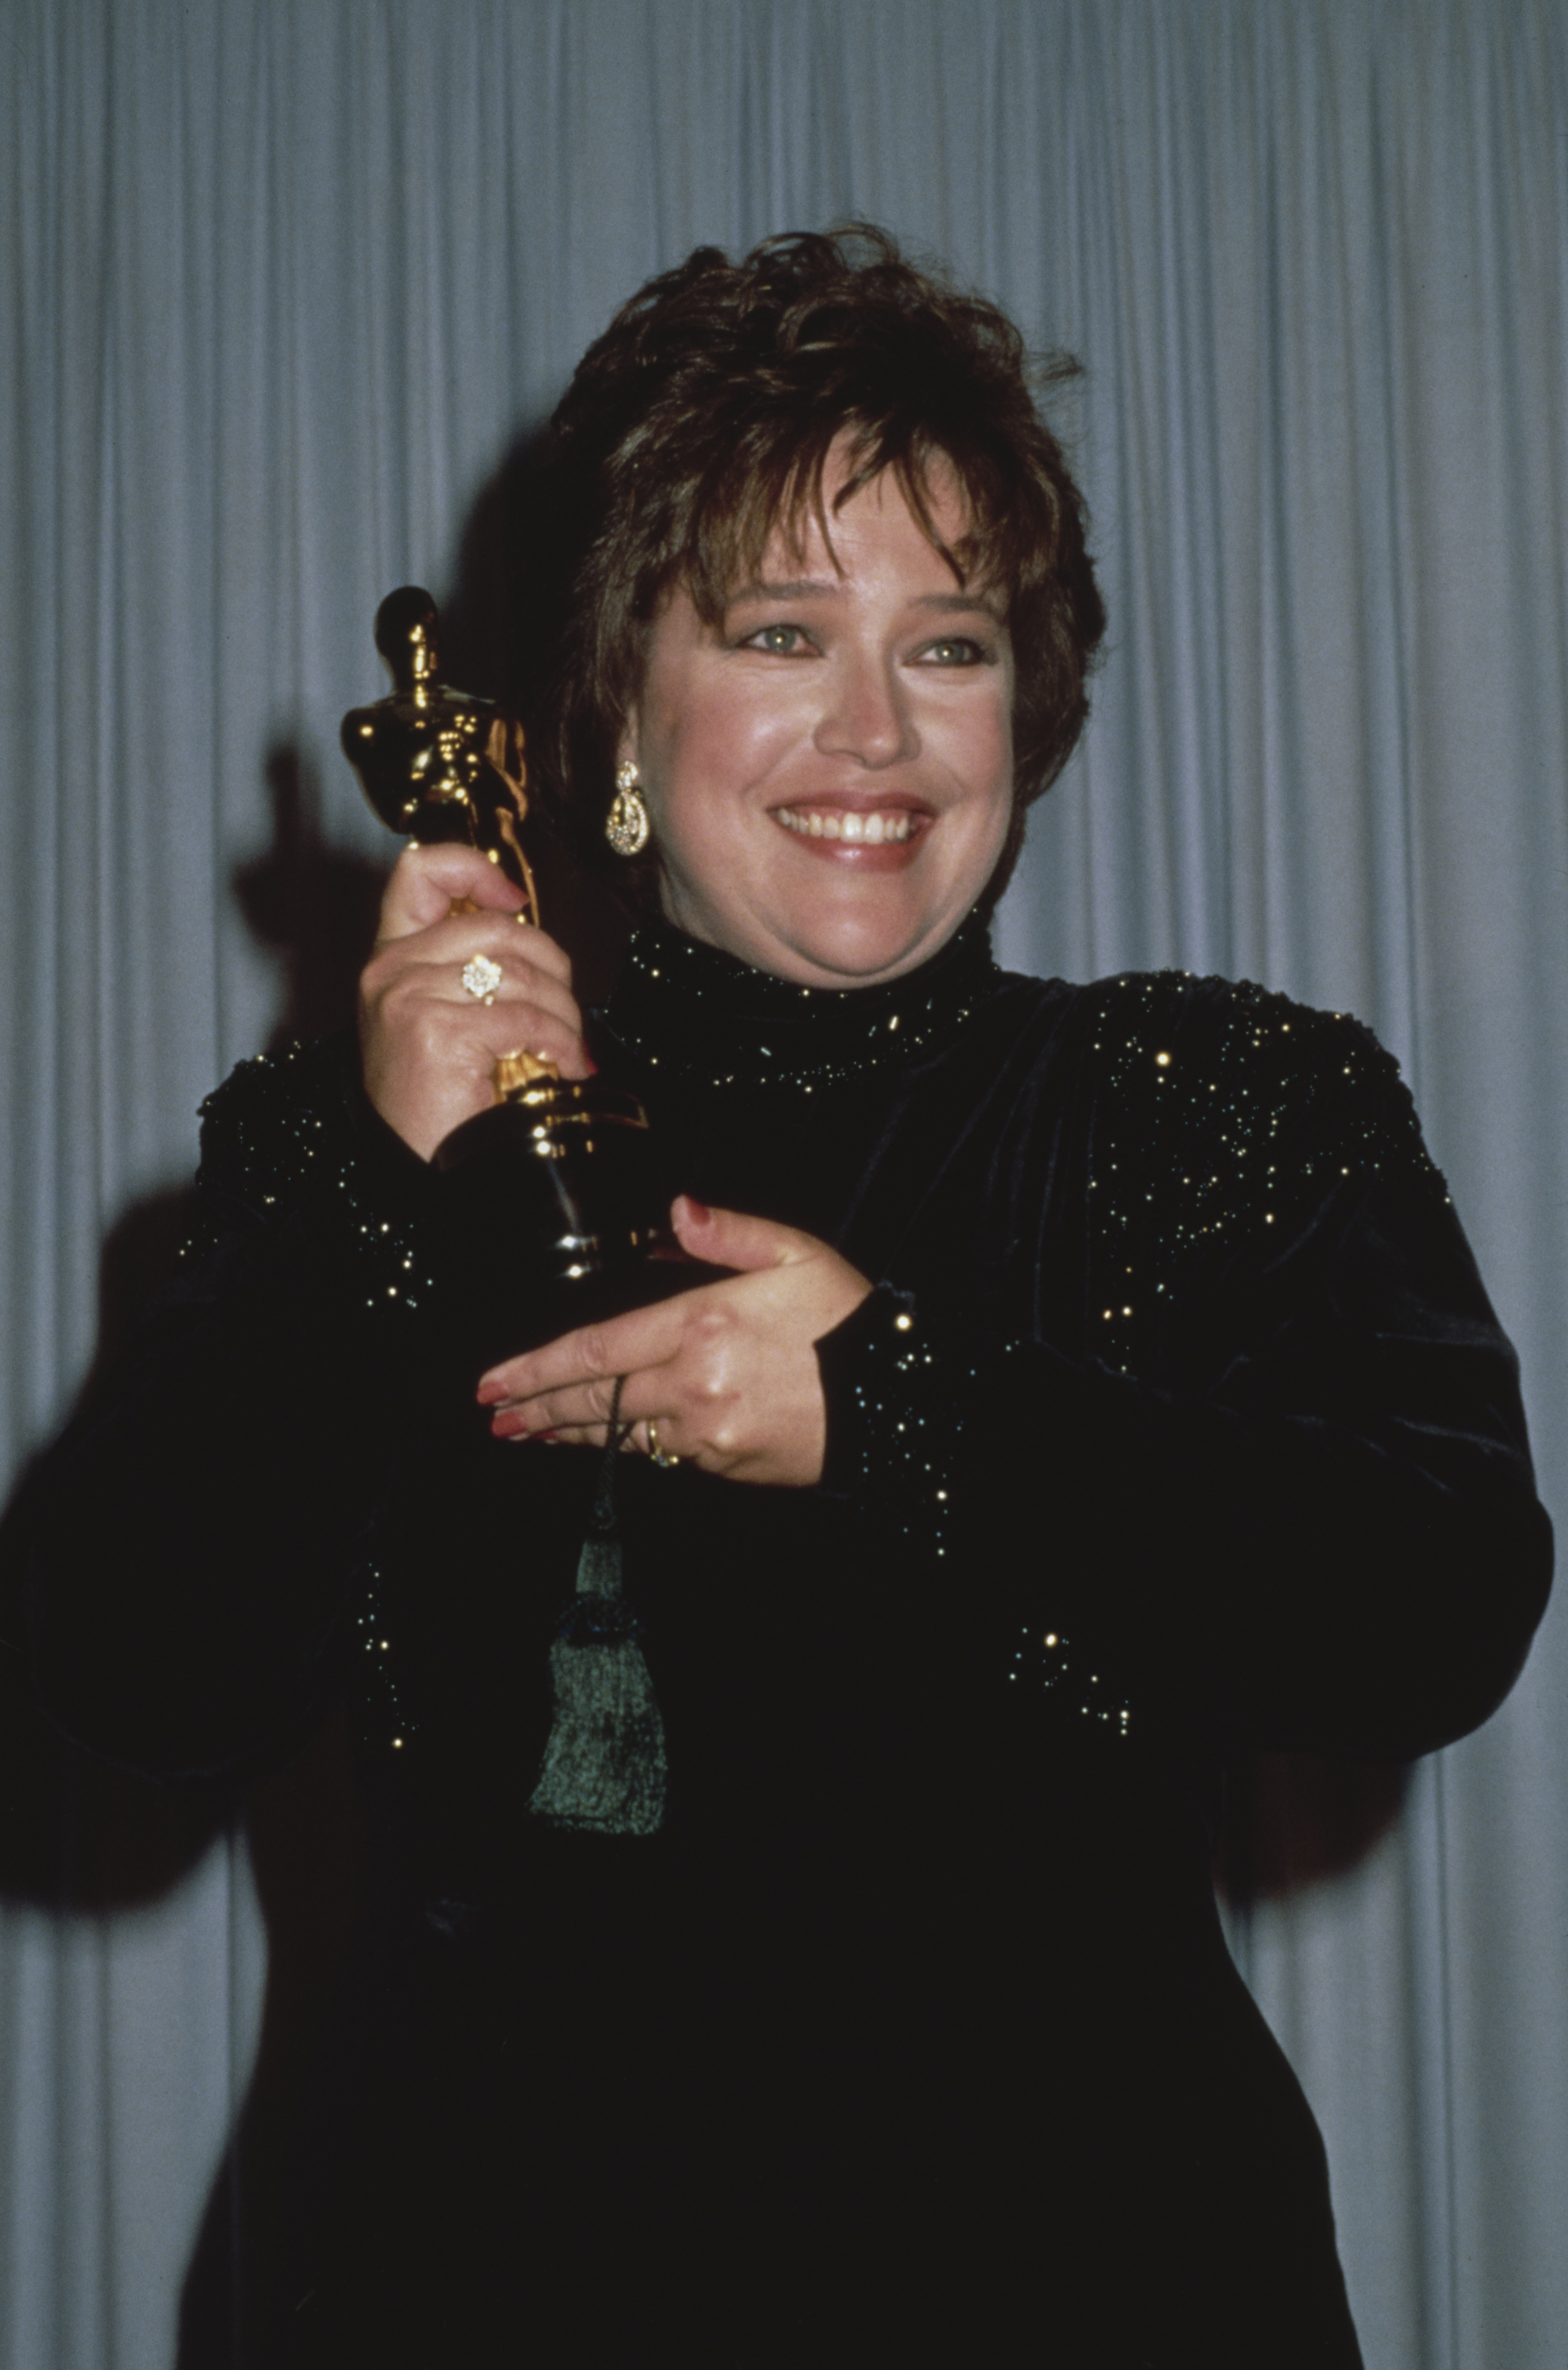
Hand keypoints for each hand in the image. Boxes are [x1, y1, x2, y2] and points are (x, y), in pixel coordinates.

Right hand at [359, 843, 593, 1158]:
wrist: (419, 1168)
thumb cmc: (437, 1097)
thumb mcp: (440, 1017)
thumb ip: (467, 968)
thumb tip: (529, 933)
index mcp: (389, 956)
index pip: (420, 872)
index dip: (475, 869)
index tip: (514, 899)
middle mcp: (391, 970)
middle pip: (498, 928)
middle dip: (551, 967)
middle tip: (563, 1010)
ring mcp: (409, 998)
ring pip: (521, 975)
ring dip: (562, 1014)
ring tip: (566, 1047)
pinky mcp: (437, 1032)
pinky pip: (526, 1019)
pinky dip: (560, 1043)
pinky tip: (564, 1066)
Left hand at [477, 1198, 874, 1487]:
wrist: (900, 1400)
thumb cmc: (849, 1320)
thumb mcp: (797, 1255)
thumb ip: (730, 1233)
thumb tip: (675, 1210)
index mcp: (702, 1325)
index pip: (597, 1350)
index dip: (537, 1368)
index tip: (493, 1381)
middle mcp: (694, 1384)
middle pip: (595, 1401)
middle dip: (537, 1408)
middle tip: (494, 1415)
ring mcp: (708, 1432)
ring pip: (621, 1435)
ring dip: (573, 1433)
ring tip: (532, 1431)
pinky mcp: (728, 1465)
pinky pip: (665, 1454)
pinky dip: (630, 1446)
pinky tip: (608, 1441)